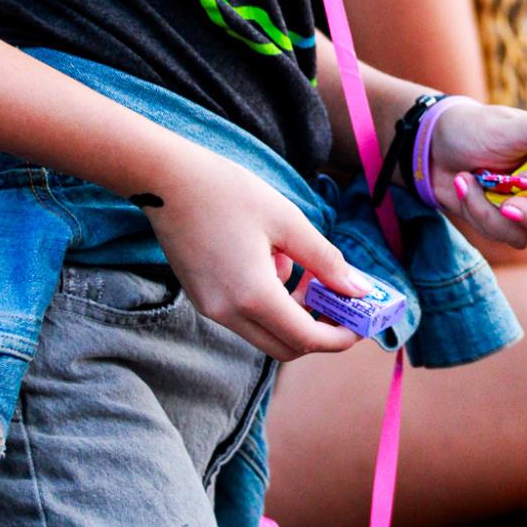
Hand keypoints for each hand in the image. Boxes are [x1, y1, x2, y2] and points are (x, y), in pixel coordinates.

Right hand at [141, 141, 372, 360]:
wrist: (165, 180)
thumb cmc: (227, 192)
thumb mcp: (287, 220)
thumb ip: (325, 259)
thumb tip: (358, 289)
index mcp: (253, 296)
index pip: (306, 339)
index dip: (339, 337)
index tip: (361, 322)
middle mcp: (228, 313)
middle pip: (286, 346)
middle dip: (318, 328)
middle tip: (338, 298)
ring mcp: (211, 308)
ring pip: (265, 331)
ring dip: (293, 311)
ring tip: (302, 265)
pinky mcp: (202, 298)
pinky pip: (245, 315)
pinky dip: (269, 300)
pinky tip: (272, 259)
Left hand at [425, 97, 526, 249]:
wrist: (436, 151)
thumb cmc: (474, 129)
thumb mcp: (505, 129)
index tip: (524, 179)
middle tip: (505, 207)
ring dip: (491, 211)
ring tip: (466, 180)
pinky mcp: (517, 224)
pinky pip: (508, 236)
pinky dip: (479, 214)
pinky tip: (465, 190)